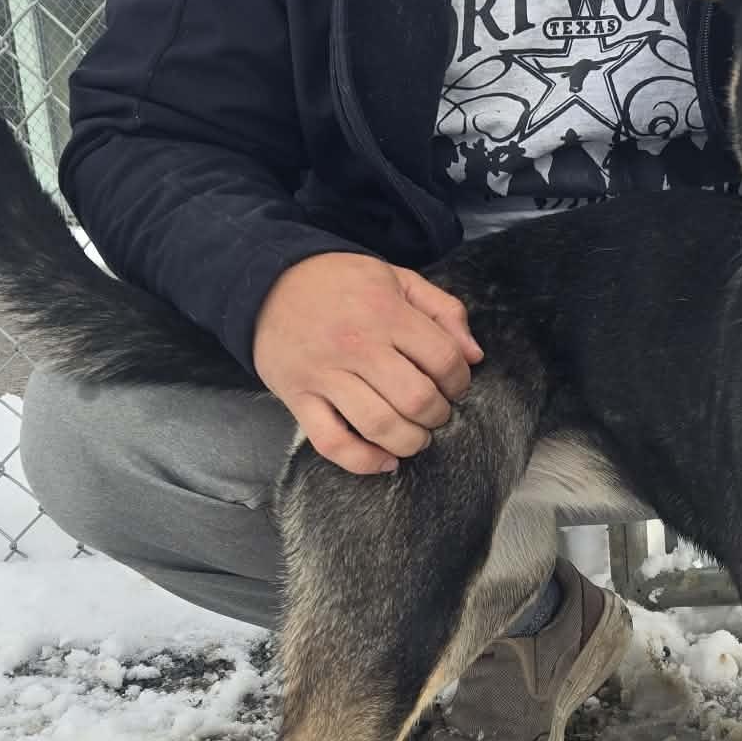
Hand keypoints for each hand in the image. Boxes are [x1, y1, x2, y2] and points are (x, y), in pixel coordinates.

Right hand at [253, 252, 482, 474]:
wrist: (267, 281)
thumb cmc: (341, 283)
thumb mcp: (398, 279)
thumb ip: (444, 311)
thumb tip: (475, 356)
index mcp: (386, 313)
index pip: (443, 360)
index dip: (460, 380)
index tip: (454, 385)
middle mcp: (357, 346)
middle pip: (417, 399)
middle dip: (438, 414)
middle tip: (435, 411)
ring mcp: (324, 375)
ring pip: (380, 425)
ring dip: (410, 441)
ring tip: (416, 435)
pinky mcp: (298, 398)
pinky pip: (332, 443)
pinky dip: (364, 461)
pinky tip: (386, 461)